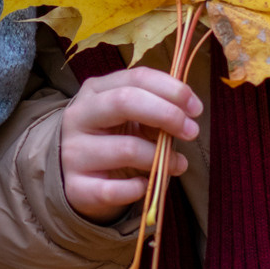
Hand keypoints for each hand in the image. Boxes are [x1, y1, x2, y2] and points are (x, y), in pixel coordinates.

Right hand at [59, 66, 201, 222]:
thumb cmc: (114, 140)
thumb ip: (155, 109)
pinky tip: (145, 185)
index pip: (136, 78)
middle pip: (125, 101)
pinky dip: (137, 188)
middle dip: (167, 114)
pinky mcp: (76, 186)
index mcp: (95, 90)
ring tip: (177, 164)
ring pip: (127, 149)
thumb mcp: (130, 118)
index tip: (196, 108)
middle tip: (191, 131)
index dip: (171, 90)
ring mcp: (74, 151)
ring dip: (162, 158)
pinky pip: (114, 190)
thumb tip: (188, 114)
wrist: (76, 177)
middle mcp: (79, 116)